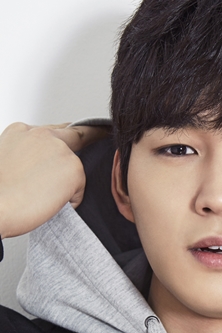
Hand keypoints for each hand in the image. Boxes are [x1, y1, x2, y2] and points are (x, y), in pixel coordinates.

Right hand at [0, 121, 108, 238]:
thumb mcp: (8, 161)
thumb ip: (28, 155)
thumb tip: (45, 168)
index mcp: (21, 132)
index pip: (50, 130)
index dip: (64, 135)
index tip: (75, 132)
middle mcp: (41, 135)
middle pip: (75, 133)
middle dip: (90, 134)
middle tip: (102, 133)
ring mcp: (59, 149)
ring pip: (74, 167)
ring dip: (66, 184)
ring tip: (41, 196)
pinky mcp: (74, 167)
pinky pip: (79, 190)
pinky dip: (70, 201)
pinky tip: (48, 203)